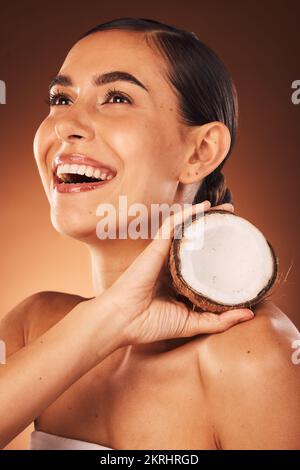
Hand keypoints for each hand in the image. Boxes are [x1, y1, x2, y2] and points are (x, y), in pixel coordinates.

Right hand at [102, 200, 253, 345]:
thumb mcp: (192, 323)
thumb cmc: (150, 324)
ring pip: (188, 229)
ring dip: (208, 217)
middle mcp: (171, 265)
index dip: (217, 253)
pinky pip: (174, 225)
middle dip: (216, 230)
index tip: (236, 249)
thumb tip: (249, 313)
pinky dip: (189, 213)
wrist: (122, 321)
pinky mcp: (156, 247)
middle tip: (235, 223)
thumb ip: (219, 320)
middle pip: (197, 242)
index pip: (201, 263)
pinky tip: (206, 206)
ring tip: (227, 210)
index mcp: (178, 281)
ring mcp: (163, 254)